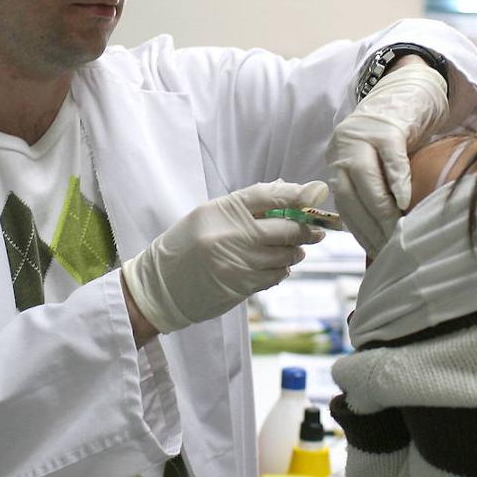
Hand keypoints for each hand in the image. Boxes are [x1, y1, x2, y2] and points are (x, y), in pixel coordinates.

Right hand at [122, 180, 328, 333]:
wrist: (160, 286)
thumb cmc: (184, 246)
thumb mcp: (208, 215)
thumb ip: (246, 204)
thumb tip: (286, 190)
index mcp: (223, 210)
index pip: (269, 196)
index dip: (296, 194)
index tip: (314, 194)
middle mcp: (233, 234)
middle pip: (285, 228)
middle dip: (306, 229)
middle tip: (316, 229)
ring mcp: (239, 262)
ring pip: (285, 255)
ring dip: (296, 251)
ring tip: (295, 249)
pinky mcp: (242, 285)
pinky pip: (275, 275)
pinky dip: (282, 270)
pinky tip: (277, 266)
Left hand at [327, 61, 447, 256]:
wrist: (407, 88)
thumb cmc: (397, 136)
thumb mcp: (379, 164)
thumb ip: (376, 193)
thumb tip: (386, 237)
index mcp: (339, 162)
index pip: (345, 204)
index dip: (361, 231)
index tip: (377, 253)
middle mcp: (344, 149)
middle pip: (352, 195)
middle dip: (372, 226)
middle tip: (391, 249)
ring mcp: (363, 136)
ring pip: (367, 178)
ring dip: (382, 209)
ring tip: (399, 231)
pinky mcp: (387, 126)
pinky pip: (390, 157)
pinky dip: (397, 181)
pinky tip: (406, 201)